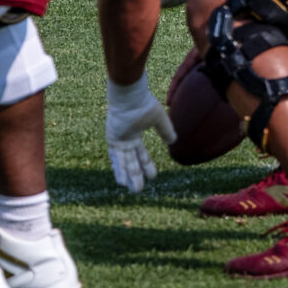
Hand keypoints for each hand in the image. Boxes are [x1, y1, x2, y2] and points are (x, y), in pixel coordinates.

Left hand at [104, 75, 171, 193]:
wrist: (130, 98)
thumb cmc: (144, 104)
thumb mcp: (159, 119)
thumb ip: (166, 130)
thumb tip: (173, 141)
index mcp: (135, 134)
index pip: (141, 155)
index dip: (147, 165)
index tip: (153, 177)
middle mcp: (125, 140)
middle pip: (131, 162)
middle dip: (136, 176)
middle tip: (139, 190)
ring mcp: (118, 141)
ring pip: (124, 163)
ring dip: (128, 177)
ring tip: (133, 190)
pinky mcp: (113, 140)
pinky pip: (116, 158)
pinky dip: (119, 169)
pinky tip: (121, 181)